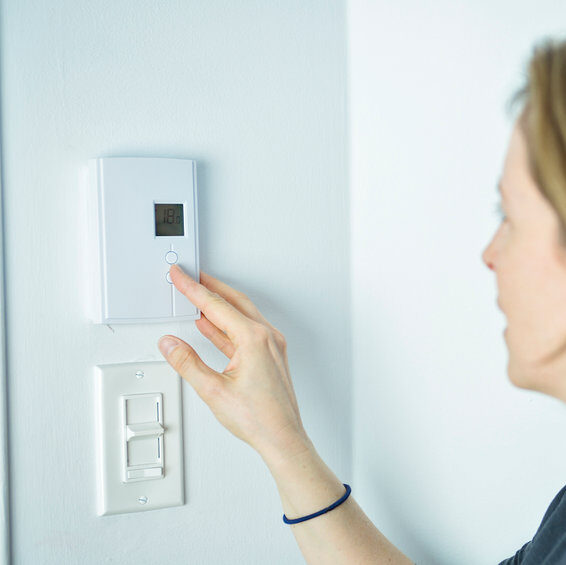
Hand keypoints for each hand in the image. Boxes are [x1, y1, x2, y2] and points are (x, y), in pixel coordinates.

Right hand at [158, 264, 312, 466]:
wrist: (283, 438)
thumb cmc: (259, 418)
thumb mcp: (213, 390)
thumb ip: (188, 363)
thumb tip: (170, 344)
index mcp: (254, 339)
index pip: (216, 305)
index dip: (193, 289)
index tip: (180, 276)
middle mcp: (266, 337)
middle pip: (233, 301)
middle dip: (210, 287)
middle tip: (191, 276)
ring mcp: (271, 345)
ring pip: (241, 314)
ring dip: (219, 304)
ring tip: (198, 298)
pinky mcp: (270, 355)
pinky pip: (245, 331)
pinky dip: (226, 325)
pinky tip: (212, 326)